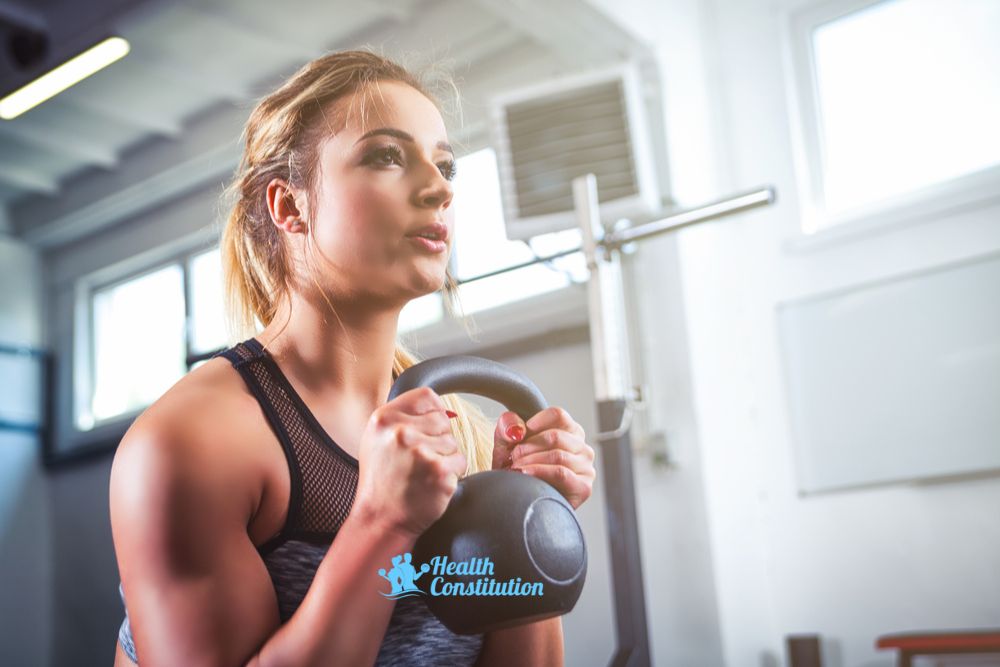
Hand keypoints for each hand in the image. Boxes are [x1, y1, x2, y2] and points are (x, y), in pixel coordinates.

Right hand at [354, 387, 466, 537]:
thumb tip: (442, 408)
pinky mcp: (439, 471)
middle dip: (438, 439)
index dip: (433, 412)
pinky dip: (452, 474)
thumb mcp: (378, 438)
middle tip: (418, 461)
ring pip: (453, 442)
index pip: (426, 397)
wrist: (380, 519)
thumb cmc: (382, 480)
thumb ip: (403, 417)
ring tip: (422, 474)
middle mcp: (400, 432)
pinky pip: (460, 462)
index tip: (427, 431)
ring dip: (444, 458)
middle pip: (443, 420)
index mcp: (384, 418)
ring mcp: (421, 452)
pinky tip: (432, 484)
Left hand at [492, 407, 595, 509]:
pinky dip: (540, 472)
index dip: (537, 421)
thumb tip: (518, 428)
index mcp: (570, 432)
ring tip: (516, 467)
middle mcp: (582, 448)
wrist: (519, 502)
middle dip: (529, 446)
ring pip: (558, 455)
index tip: (520, 434)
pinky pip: (561, 473)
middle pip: (556, 436)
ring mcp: (586, 468)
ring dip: (530, 461)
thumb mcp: (507, 443)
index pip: (559, 415)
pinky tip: (525, 474)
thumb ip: (508, 425)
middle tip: (513, 456)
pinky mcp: (583, 487)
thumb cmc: (517, 470)